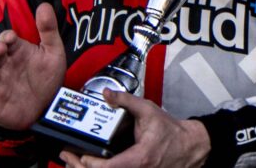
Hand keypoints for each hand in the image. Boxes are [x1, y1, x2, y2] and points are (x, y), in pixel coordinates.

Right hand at [0, 2, 67, 130]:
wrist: (47, 108)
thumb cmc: (47, 78)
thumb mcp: (53, 52)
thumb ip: (48, 29)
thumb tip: (43, 5)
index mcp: (17, 51)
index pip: (6, 39)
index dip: (6, 37)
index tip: (11, 37)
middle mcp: (4, 65)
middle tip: (0, 50)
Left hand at [60, 92, 210, 167]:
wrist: (189, 146)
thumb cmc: (170, 131)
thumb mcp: (149, 111)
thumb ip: (126, 101)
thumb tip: (107, 93)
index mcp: (139, 158)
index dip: (88, 163)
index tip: (78, 153)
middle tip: (66, 157)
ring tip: (72, 161)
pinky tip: (87, 165)